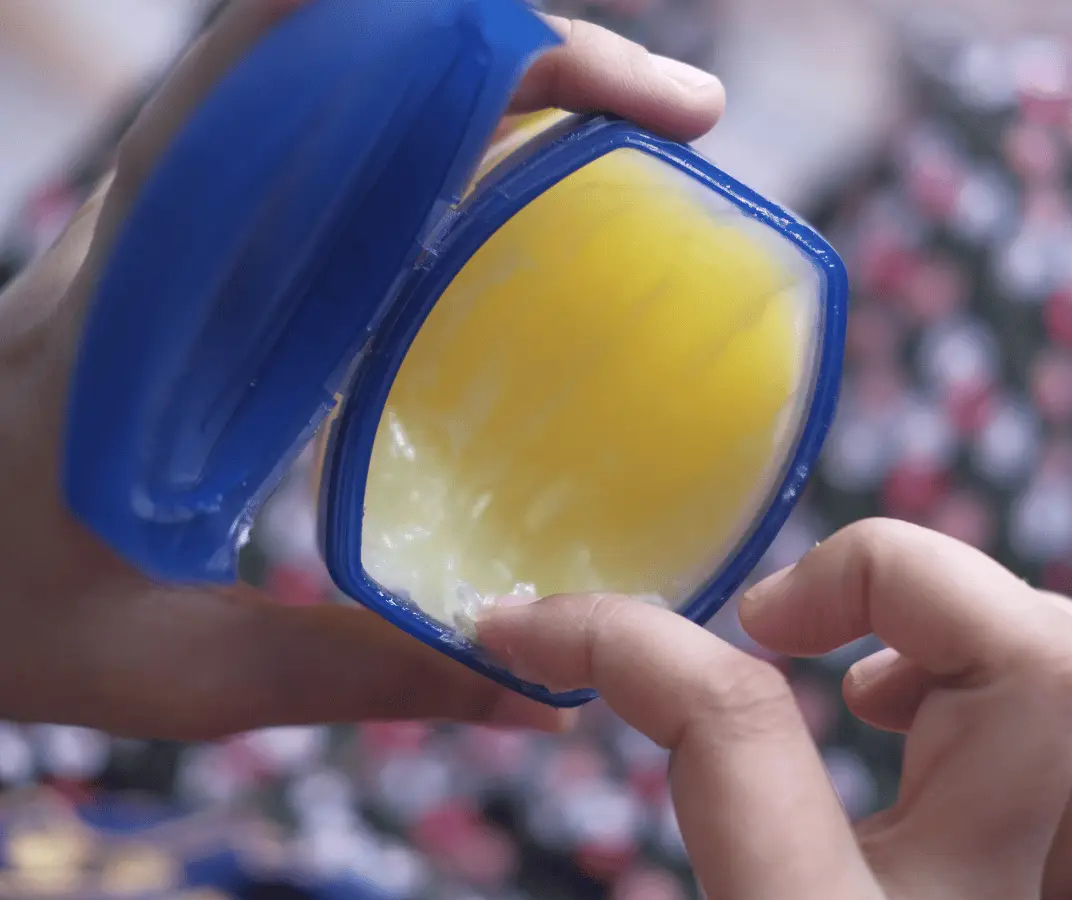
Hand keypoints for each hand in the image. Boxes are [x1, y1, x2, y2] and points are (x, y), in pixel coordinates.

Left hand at [0, 0, 723, 739]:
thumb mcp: (168, 667)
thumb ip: (350, 675)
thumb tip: (536, 689)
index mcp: (158, 289)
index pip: (326, 80)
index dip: (507, 55)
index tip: (648, 106)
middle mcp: (168, 217)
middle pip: (353, 35)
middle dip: (531, 46)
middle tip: (668, 117)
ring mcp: (171, 214)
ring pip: (332, 60)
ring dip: (480, 65)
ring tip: (614, 129)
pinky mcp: (179, 239)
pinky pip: (309, 130)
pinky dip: (422, 119)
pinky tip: (499, 187)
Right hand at [477, 519, 1071, 899]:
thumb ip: (652, 854)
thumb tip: (522, 719)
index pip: (731, 723)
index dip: (619, 640)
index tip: (531, 628)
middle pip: (1030, 663)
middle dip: (888, 577)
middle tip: (770, 620)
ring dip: (983, 634)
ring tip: (862, 670)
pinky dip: (1022, 706)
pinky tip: (914, 731)